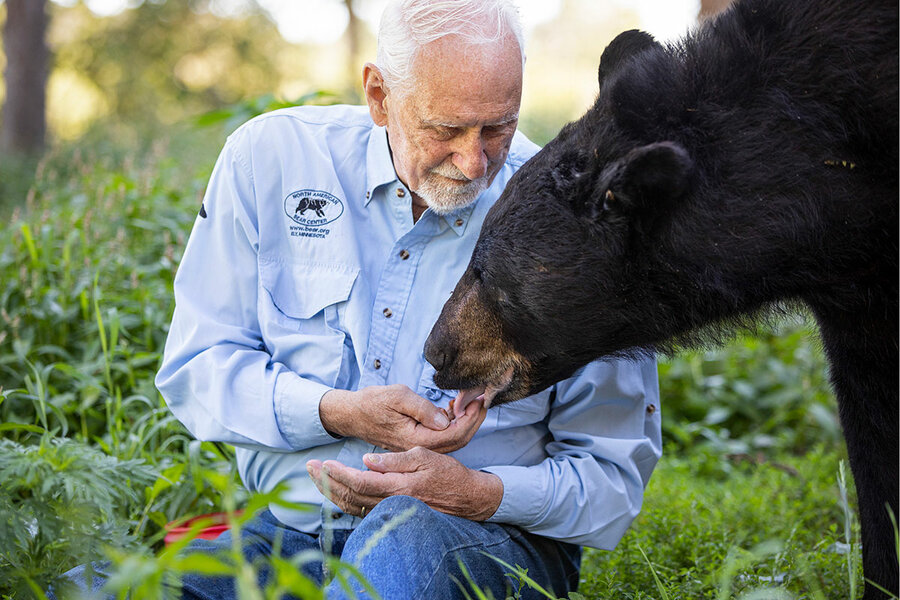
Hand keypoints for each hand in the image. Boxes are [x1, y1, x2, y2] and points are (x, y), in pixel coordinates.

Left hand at [306, 446, 502, 520]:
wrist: (466, 498)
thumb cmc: (448, 474)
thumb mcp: (425, 457)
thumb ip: (395, 460)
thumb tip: (367, 460)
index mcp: (398, 486)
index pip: (359, 482)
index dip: (337, 474)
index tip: (322, 463)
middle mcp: (391, 503)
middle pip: (350, 496)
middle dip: (326, 482)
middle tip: (310, 466)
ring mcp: (391, 511)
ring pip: (353, 506)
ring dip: (332, 492)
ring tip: (317, 477)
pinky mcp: (392, 513)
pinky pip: (362, 510)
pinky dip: (345, 501)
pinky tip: (337, 491)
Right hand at [319, 385, 486, 452]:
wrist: (352, 414)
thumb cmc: (372, 402)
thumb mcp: (397, 397)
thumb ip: (422, 409)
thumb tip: (445, 419)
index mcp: (415, 440)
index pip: (454, 434)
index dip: (471, 417)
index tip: (479, 399)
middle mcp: (419, 448)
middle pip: (458, 440)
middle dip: (474, 419)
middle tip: (481, 398)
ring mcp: (418, 447)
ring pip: (452, 439)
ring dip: (465, 420)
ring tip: (469, 399)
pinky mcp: (417, 441)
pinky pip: (442, 436)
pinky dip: (453, 422)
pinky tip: (452, 407)